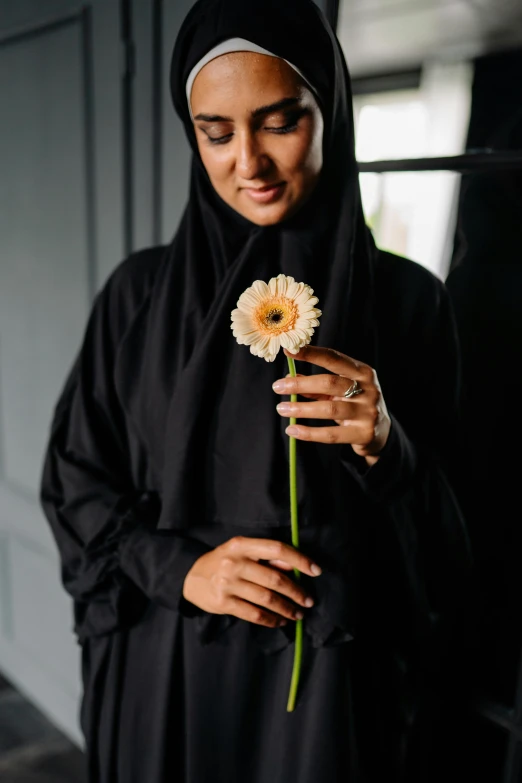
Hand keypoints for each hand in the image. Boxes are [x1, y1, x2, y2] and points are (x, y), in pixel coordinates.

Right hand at [182, 536, 321, 627]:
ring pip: (267, 599)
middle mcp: (234, 562)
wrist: (191, 577)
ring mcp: (227, 584)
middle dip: (296, 592)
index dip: (299, 559)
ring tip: (298, 614)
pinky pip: (254, 614)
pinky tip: (280, 621)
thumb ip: (266, 557)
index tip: (316, 571)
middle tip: (309, 600)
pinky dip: (271, 620)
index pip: (276, 549)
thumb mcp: (242, 551)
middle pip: (274, 578)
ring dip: (287, 608)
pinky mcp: (223, 603)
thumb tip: (294, 565)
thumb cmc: (223, 561)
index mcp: (242, 545)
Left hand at [274, 345, 390, 465]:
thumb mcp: (340, 391)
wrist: (381, 433)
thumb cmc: (356, 405)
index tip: (289, 350)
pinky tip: (292, 430)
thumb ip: (317, 386)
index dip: (311, 354)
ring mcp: (368, 412)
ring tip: (282, 408)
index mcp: (363, 372)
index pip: (334, 358)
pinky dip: (309, 433)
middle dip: (301, 384)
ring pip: (330, 408)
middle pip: (330, 383)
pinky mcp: (364, 433)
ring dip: (302, 408)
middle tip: (278, 386)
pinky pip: (331, 434)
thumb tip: (289, 378)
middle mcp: (368, 389)